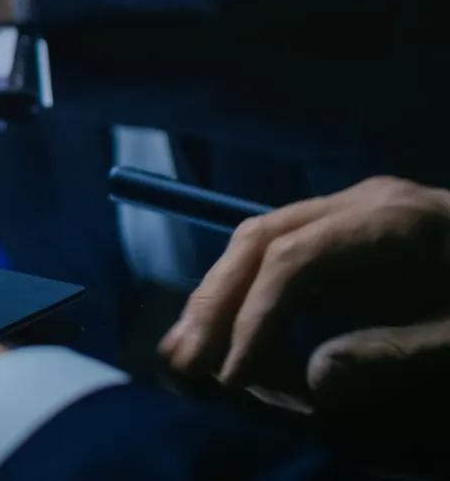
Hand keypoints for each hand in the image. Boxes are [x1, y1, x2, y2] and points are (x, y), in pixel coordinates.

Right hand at [158, 176, 449, 424]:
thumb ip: (403, 353)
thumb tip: (318, 380)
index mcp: (394, 217)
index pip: (295, 257)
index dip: (254, 318)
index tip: (233, 378)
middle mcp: (363, 203)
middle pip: (260, 239)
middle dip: (214, 304)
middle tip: (180, 365)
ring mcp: (355, 217)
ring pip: (260, 244)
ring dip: (218, 301)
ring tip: (183, 360)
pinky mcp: (354, 241)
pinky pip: (282, 261)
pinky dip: (248, 301)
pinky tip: (230, 346)